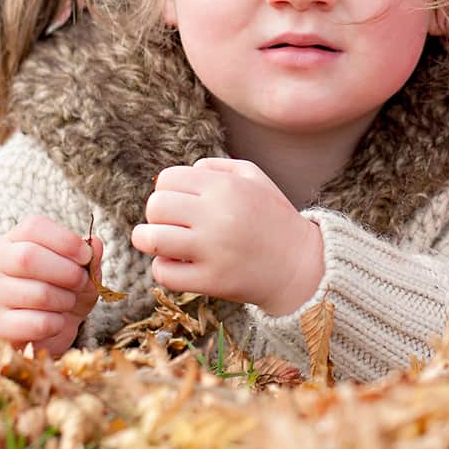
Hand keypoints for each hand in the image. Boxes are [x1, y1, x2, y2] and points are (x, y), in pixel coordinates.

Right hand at [0, 215, 101, 355]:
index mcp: (15, 241)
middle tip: (81, 282)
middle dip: (67, 272)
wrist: (47, 333)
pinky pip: (39, 323)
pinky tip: (55, 322)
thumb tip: (95, 243)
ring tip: (67, 302)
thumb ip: (89, 256)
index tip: (86, 256)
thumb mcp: (80, 270)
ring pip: (38, 294)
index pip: (34, 227)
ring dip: (66, 300)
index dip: (66, 240)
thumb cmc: (62, 292)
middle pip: (28, 257)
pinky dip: (57, 324)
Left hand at [132, 158, 325, 315]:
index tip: (179, 204)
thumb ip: (214, 167)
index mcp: (226, 187)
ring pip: (150, 239)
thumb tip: (170, 177)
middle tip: (172, 224)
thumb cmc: (272, 218)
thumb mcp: (254, 178)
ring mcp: (213, 251)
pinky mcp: (211, 281)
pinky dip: (164, 269)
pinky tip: (179, 265)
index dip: (167, 191)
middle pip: (155, 206)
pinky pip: (163, 273)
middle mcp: (217, 216)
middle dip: (157, 215)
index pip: (166, 179)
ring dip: (148, 240)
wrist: (300, 266)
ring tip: (162, 243)